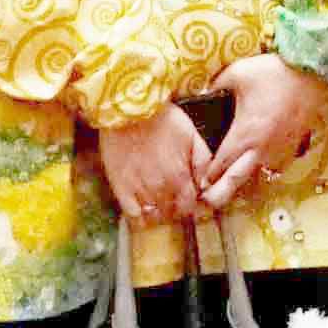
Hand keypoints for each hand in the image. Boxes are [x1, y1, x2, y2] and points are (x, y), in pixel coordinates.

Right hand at [92, 96, 211, 229]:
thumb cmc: (162, 119)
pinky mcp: (121, 188)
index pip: (191, 207)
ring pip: (155, 217)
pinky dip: (140, 216)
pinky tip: (143, 207)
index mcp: (180, 177)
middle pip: (174, 214)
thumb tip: (206, 185)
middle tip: (174, 198)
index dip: (192, 205)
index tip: (189, 199)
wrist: (128, 109)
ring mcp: (139, 190)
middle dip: (176, 209)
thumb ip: (203, 163)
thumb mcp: (192, 136)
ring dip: (160, 212)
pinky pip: (133, 215)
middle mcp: (161, 189)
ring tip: (159, 201)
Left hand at [195, 54, 319, 213]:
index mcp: (244, 133)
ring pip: (258, 173)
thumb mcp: (236, 73)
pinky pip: (276, 164)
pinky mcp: (292, 145)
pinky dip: (265, 169)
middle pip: (237, 178)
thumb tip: (200, 93)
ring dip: (243, 181)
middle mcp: (261, 147)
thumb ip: (214, 86)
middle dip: (221, 193)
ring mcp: (278, 148)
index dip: (209, 176)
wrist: (311, 72)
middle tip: (209, 203)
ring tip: (231, 188)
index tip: (200, 183)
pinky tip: (259, 166)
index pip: (221, 163)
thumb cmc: (273, 73)